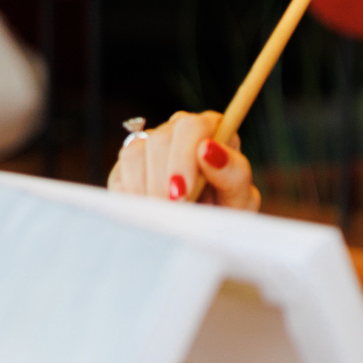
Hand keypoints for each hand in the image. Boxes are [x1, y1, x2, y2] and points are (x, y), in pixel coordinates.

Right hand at [107, 110, 260, 210]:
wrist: (200, 236)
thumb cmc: (227, 214)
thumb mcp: (240, 200)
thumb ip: (233, 173)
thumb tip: (208, 149)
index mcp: (213, 131)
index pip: (194, 126)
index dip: (184, 157)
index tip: (183, 192)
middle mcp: (180, 132)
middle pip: (162, 138)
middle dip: (165, 179)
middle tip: (172, 210)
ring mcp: (152, 145)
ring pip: (137, 153)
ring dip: (150, 190)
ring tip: (165, 216)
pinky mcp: (128, 165)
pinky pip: (122, 171)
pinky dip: (134, 195)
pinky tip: (150, 213)